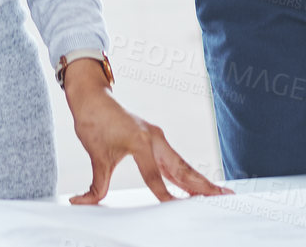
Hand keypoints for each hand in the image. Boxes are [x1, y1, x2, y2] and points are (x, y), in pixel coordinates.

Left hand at [63, 62, 231, 203]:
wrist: (93, 99)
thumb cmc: (94, 122)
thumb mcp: (96, 156)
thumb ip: (96, 185)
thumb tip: (83, 202)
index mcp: (140, 141)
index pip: (155, 175)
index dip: (164, 194)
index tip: (175, 207)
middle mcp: (154, 138)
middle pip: (182, 168)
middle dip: (202, 185)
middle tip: (222, 196)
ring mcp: (157, 138)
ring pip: (182, 165)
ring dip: (200, 180)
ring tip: (217, 193)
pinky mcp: (155, 140)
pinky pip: (174, 161)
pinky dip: (186, 174)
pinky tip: (195, 186)